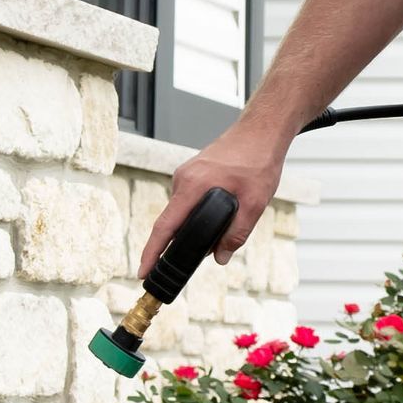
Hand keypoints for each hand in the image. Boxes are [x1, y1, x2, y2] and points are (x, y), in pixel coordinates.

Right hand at [137, 128, 289, 272]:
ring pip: (183, 211)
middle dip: (183, 241)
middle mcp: (183, 179)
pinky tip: (221, 211)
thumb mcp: (254, 203)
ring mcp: (185, 174)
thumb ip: (237, 233)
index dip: (152, 252)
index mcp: (193, 186)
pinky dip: (199, 212)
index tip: (143, 271)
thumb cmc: (258, 161)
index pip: (165, 226)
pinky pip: (189, 200)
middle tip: (206, 250)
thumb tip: (219, 258)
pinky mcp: (192, 173)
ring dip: (196, 224)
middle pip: (173, 221)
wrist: (260, 132)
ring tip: (227, 222)